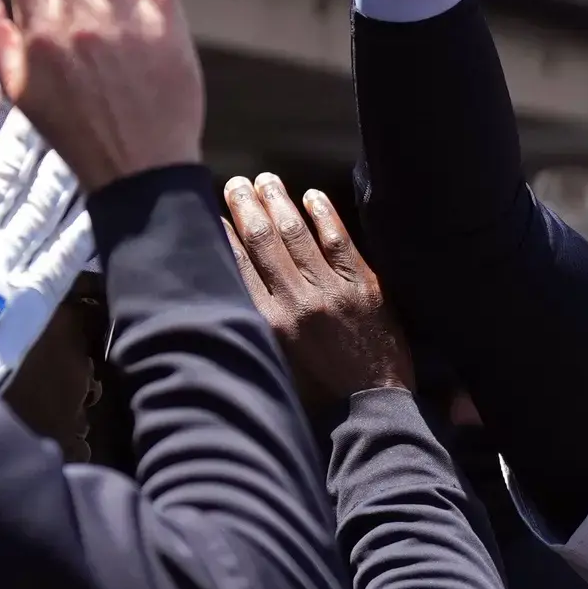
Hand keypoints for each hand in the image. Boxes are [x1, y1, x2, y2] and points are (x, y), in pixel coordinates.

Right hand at [0, 73, 95, 392]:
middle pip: (3, 169)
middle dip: (24, 127)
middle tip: (46, 88)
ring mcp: (8, 259)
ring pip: (40, 199)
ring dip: (60, 161)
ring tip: (80, 125)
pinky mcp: (37, 290)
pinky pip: (66, 249)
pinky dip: (84, 220)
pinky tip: (103, 191)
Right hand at [223, 173, 410, 402]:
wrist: (372, 408)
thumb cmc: (319, 396)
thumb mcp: (274, 366)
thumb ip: (256, 328)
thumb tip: (234, 291)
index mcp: (269, 324)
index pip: (239, 267)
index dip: (224, 236)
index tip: (214, 215)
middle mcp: (296, 302)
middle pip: (264, 243)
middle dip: (247, 208)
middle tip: (235, 183)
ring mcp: (332, 291)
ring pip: (298, 235)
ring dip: (279, 202)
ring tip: (265, 180)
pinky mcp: (364, 287)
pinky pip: (340, 241)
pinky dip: (325, 215)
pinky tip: (312, 195)